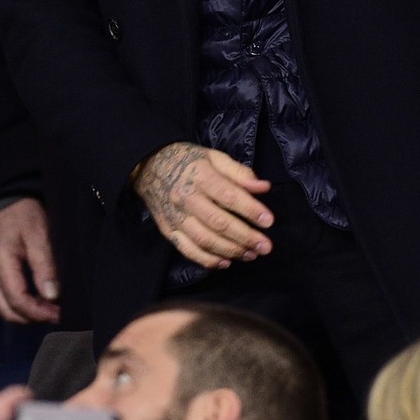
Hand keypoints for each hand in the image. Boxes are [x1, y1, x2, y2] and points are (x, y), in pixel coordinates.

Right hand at [0, 198, 60, 323]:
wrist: (2, 198)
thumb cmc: (20, 212)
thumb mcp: (38, 232)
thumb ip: (44, 264)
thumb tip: (53, 294)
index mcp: (1, 265)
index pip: (18, 301)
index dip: (39, 313)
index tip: (60, 314)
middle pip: (8, 311)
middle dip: (33, 318)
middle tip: (58, 314)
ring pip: (5, 306)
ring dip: (27, 312)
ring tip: (51, 308)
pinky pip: (5, 295)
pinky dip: (22, 302)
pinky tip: (40, 297)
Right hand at [134, 141, 273, 268]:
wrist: (150, 165)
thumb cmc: (189, 161)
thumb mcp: (214, 157)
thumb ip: (239, 172)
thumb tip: (263, 187)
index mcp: (201, 175)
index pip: (228, 195)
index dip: (250, 209)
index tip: (269, 221)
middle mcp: (187, 198)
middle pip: (218, 222)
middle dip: (245, 237)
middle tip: (265, 247)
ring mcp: (176, 216)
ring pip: (205, 240)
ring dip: (230, 251)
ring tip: (251, 255)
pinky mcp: (168, 230)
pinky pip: (188, 250)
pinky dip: (208, 260)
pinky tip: (226, 262)